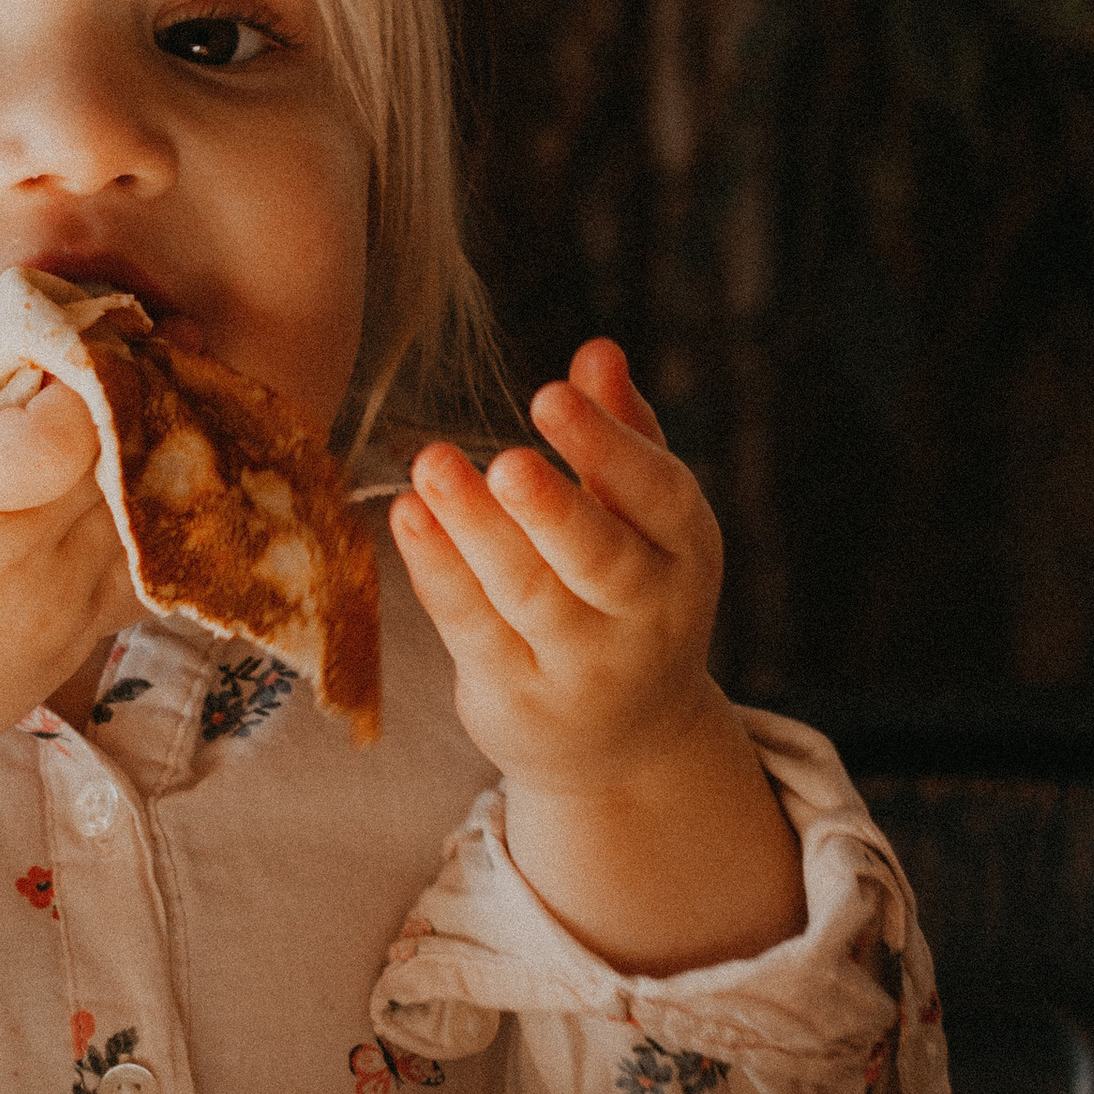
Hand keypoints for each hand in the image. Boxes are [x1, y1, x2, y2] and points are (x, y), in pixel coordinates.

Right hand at [0, 320, 128, 796]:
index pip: (63, 431)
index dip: (82, 371)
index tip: (71, 333)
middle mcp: (28, 557)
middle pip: (125, 451)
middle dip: (137, 383)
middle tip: (133, 333)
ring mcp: (69, 601)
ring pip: (157, 501)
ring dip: (161, 439)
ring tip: (150, 389)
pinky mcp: (91, 632)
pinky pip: (159, 557)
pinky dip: (165, 507)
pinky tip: (149, 468)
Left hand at [388, 338, 801, 973]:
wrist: (621, 741)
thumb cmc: (623, 595)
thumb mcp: (642, 519)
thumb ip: (621, 434)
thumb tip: (598, 352)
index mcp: (685, 551)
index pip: (658, 494)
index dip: (608, 445)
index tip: (549, 394)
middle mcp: (646, 614)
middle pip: (601, 559)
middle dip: (553, 510)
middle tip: (507, 462)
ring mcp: (583, 666)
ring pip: (529, 595)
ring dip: (476, 532)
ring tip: (431, 467)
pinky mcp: (519, 697)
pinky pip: (474, 629)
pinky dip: (438, 573)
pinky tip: (408, 517)